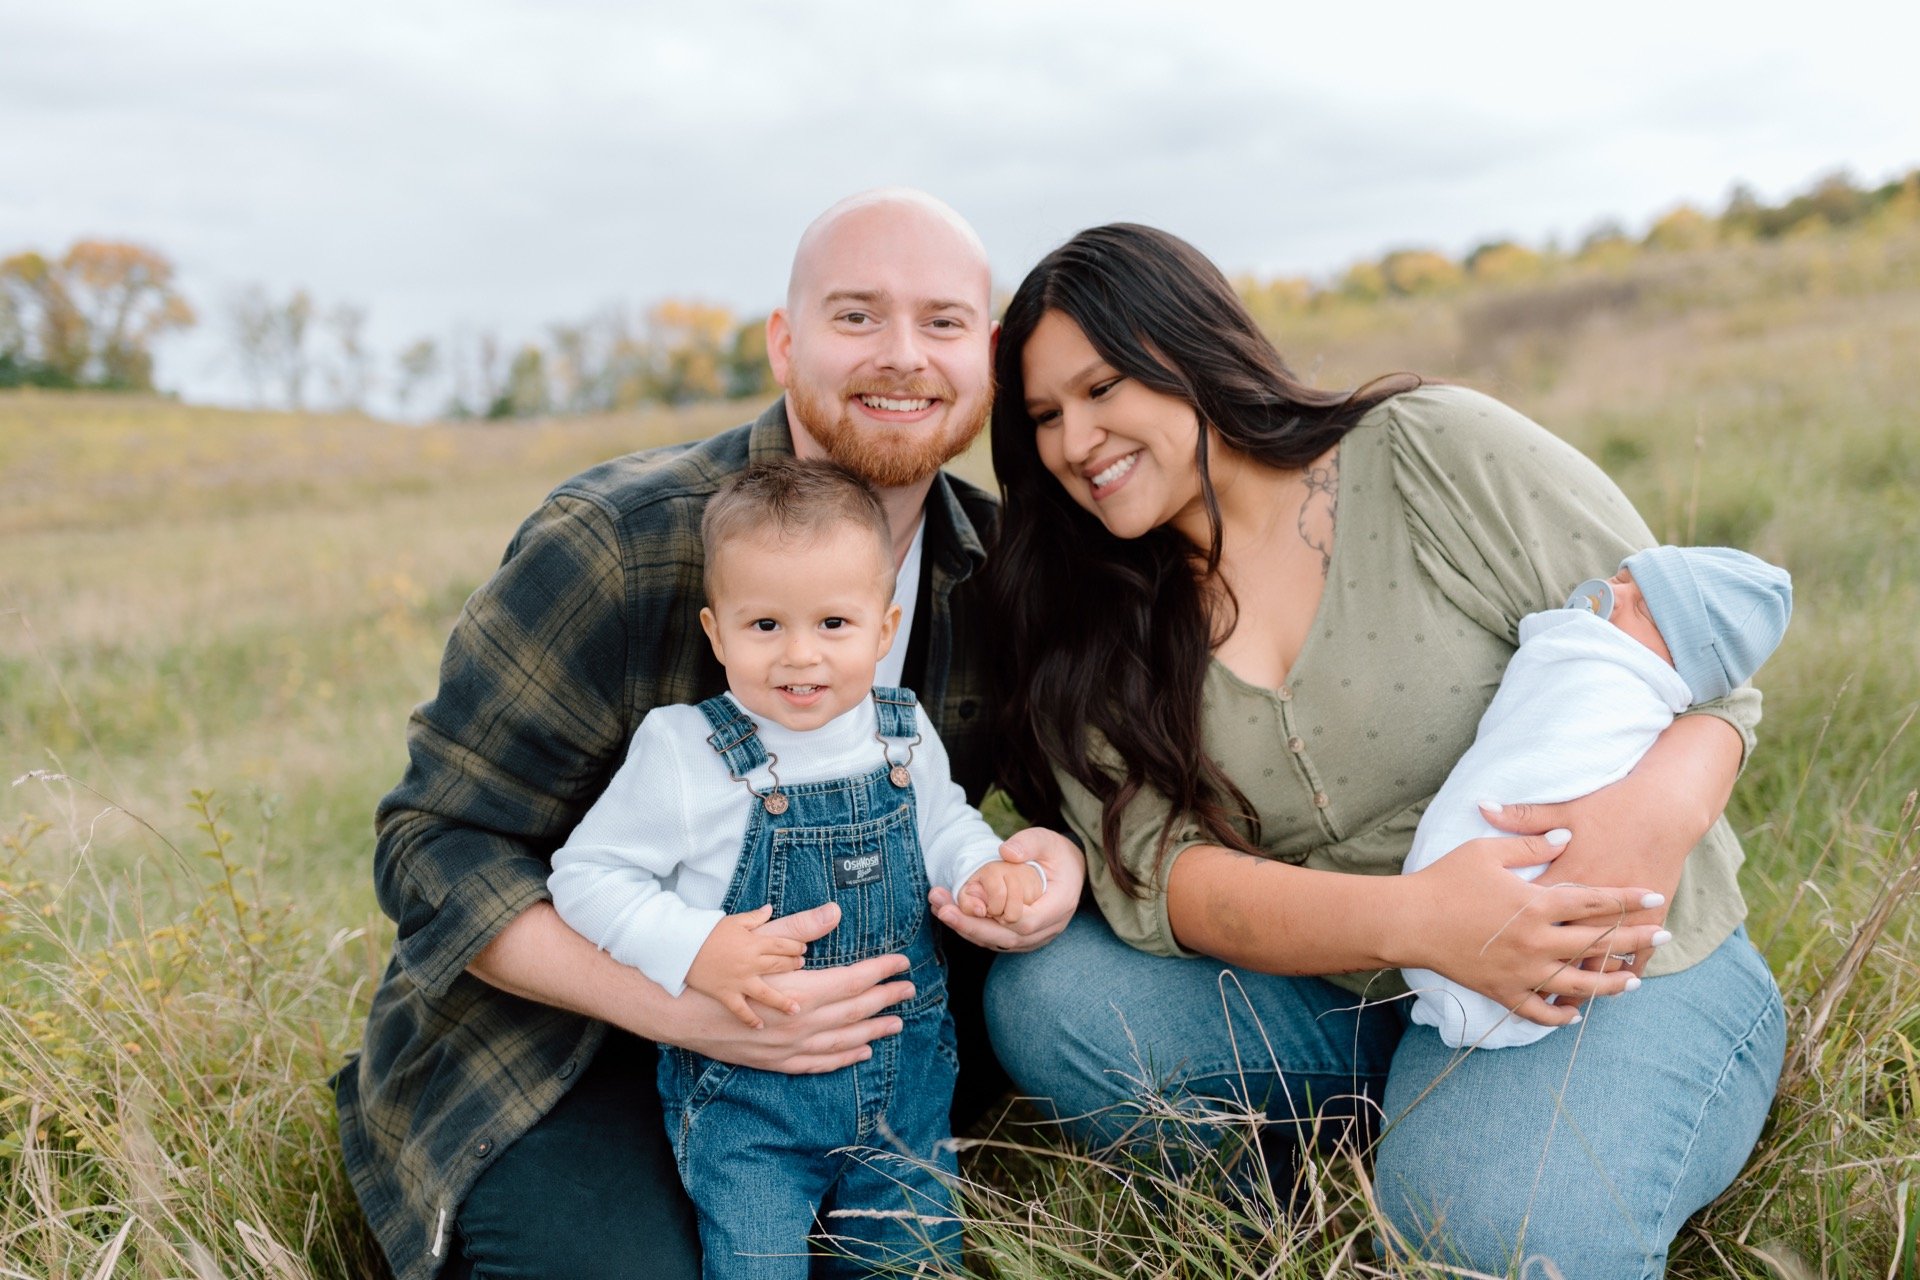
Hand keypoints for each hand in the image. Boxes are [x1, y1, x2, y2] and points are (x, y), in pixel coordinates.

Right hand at [671, 902, 917, 1071]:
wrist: (679, 1010)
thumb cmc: (718, 968)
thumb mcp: (758, 940)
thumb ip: (800, 928)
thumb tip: (835, 913)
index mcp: (800, 990)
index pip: (853, 980)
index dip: (881, 971)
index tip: (902, 963)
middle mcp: (800, 1023)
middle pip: (855, 1010)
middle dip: (886, 998)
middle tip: (909, 989)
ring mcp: (789, 1047)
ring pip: (842, 1041)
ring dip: (873, 1031)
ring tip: (896, 1023)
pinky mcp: (776, 1061)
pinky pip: (819, 1063)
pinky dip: (843, 1058)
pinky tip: (861, 1052)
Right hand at [684, 904, 805, 1027]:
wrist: (682, 946)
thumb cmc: (707, 932)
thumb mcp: (734, 921)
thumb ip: (755, 917)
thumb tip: (770, 908)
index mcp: (754, 943)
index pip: (782, 946)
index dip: (795, 948)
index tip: (802, 950)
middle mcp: (750, 963)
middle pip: (778, 966)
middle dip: (793, 966)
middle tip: (801, 968)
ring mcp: (739, 981)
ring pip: (766, 994)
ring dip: (782, 1002)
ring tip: (796, 1009)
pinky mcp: (725, 993)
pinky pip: (740, 1010)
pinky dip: (750, 1019)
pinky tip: (760, 1027)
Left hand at [930, 825, 1082, 951]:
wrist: (1072, 870)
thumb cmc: (1058, 854)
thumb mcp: (1047, 840)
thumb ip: (1029, 843)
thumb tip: (1006, 853)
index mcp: (1058, 906)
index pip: (1025, 922)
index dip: (997, 916)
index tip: (970, 903)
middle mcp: (1048, 928)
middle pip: (1006, 938)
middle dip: (971, 926)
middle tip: (942, 909)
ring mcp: (1036, 937)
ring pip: (998, 942)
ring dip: (967, 928)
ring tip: (939, 908)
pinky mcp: (1023, 938)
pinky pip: (996, 940)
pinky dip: (973, 929)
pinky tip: (951, 913)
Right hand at [1398, 828, 1670, 1026]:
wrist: (1408, 920)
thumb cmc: (1445, 880)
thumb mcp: (1487, 851)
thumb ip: (1531, 843)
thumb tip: (1566, 838)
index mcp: (1536, 904)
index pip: (1595, 901)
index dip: (1627, 898)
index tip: (1654, 896)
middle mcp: (1537, 942)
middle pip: (1598, 942)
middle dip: (1636, 938)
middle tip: (1666, 935)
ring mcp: (1522, 971)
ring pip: (1579, 984)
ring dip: (1611, 982)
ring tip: (1634, 979)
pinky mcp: (1502, 991)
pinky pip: (1538, 1010)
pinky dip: (1559, 1015)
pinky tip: (1576, 1013)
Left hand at [1477, 715, 1737, 984]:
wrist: (1665, 807)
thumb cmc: (1611, 806)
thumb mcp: (1563, 809)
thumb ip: (1523, 818)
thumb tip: (1481, 806)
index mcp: (1563, 877)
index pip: (1530, 914)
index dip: (1508, 934)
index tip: (1487, 950)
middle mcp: (1592, 904)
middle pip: (1559, 946)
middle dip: (1537, 969)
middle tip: (1515, 988)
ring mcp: (1621, 915)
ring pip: (1596, 960)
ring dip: (1581, 984)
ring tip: (1561, 1004)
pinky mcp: (1648, 920)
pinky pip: (1633, 959)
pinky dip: (1619, 976)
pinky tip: (1609, 991)